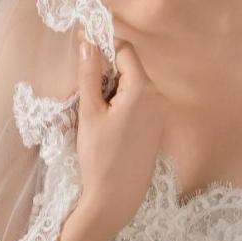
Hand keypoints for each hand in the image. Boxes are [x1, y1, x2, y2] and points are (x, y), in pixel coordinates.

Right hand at [75, 33, 165, 236]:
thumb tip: (88, 42)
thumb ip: (89, 74)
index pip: (125, 51)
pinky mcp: (156, 129)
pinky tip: (105, 127)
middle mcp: (158, 98)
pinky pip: (138, 105)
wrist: (115, 198)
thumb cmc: (100, 156)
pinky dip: (120, 106)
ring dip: (110, 91)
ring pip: (132, 88)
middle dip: (104, 74)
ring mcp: (160, 115)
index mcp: (144, 89)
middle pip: (129, 69)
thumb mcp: (89, 112)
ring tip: (91, 114)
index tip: (83, 49)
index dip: (104, 46)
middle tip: (81, 93)